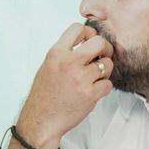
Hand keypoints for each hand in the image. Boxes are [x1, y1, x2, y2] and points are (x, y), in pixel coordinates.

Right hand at [14, 24, 114, 148]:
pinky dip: (104, 87)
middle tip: (102, 56)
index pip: (78, 28)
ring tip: (94, 77)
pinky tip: (93, 90)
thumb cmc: (44, 95)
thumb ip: (65, 53)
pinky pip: (108, 83)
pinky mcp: (90, 94)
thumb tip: (85, 42)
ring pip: (108, 64)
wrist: (41, 120)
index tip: (90, 40)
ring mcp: (81, 78)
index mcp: (56, 53)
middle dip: (105, 48)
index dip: (89, 32)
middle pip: (100, 42)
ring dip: (105, 70)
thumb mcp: (48, 66)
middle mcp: (69, 63)